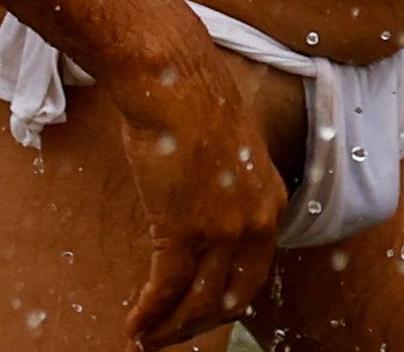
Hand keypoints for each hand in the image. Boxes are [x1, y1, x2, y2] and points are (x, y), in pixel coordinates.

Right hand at [101, 28, 290, 348]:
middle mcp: (256, 224)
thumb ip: (219, 178)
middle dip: (198, 324)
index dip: (226, 298)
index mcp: (269, 201)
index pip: (254, 270)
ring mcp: (223, 231)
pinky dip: (150, 313)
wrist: (172, 78)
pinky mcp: (185, 230)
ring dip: (170, 327)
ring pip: (200, 301)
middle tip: (171, 337)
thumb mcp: (222, 142)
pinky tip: (134, 324)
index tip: (201, 310)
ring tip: (146, 340)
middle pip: (232, 297)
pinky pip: (167, 288)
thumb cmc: (188, 95)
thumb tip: (197, 191)